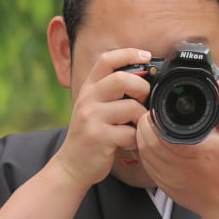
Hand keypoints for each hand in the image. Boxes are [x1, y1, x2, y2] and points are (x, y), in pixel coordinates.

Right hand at [53, 48, 153, 188]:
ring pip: (131, 107)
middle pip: (121, 79)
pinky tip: (130, 144)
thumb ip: (113, 92)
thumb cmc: (92, 134)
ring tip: (137, 127)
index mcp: (89, 88)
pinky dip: (136, 140)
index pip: (106, 60)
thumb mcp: (96, 107)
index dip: (129, 53)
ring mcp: (92, 118)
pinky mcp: (98, 137)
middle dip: (142, 87)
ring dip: (142, 118)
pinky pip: (130, 133)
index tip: (147, 56)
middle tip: (145, 99)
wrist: (72, 165)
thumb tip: (146, 77)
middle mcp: (88, 99)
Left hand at [136, 78, 218, 218]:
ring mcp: (167, 176)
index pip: (160, 129)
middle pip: (147, 139)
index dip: (152, 116)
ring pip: (143, 151)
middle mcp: (177, 164)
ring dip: (141, 135)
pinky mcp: (162, 184)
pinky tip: (149, 141)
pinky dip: (143, 149)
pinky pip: (145, 163)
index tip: (156, 106)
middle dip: (144, 123)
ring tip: (148, 124)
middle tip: (149, 112)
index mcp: (192, 149)